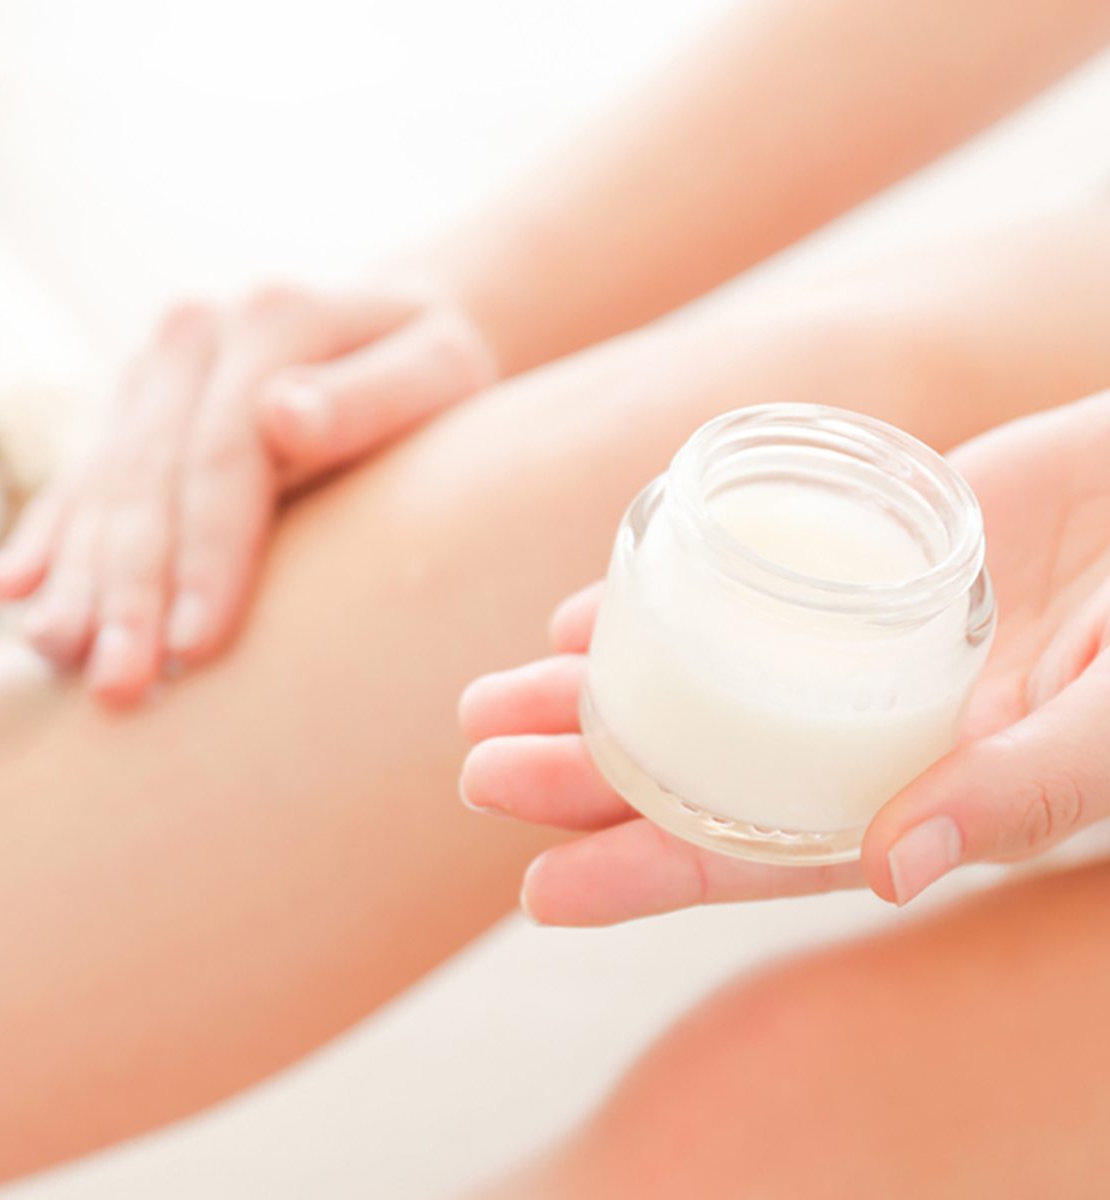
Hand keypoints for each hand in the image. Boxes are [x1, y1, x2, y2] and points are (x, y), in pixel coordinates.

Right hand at [0, 283, 495, 703]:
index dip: (209, 553)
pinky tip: (11, 591)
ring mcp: (152, 373)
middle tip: (121, 686)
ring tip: (65, 658)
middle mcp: (196, 337)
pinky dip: (49, 539)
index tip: (200, 644)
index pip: (226, 451)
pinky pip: (79, 478)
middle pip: (150, 477)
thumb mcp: (439, 371)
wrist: (389, 334)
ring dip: (80, 578)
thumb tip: (283, 414)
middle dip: (132, 589)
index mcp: (273, 317)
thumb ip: (373, 396)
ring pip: (103, 485)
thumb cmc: (434, 375)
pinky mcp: (129, 409)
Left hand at [459, 392, 1109, 923]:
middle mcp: (859, 728)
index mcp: (916, 792)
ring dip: (591, 695)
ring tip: (486, 703)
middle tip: (477, 776)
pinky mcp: (842, 556)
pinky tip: (574, 620)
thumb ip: (1020, 792)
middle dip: (584, 780)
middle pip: (699, 766)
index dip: (650, 875)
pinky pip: (726, 582)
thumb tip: (886, 868)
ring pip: (691, 678)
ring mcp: (842, 641)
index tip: (536, 895)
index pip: (759, 849)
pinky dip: (651, 600)